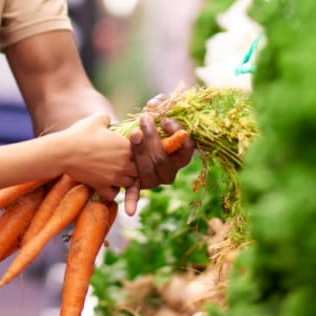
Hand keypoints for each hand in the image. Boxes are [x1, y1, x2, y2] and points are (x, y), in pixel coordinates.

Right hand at [60, 113, 136, 200]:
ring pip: (130, 183)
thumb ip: (107, 118)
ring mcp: (113, 177)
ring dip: (126, 179)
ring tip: (117, 173)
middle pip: (140, 170)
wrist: (63, 151)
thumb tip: (109, 120)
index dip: (139, 152)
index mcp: (126, 146)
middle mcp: (124, 163)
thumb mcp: (96, 120)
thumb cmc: (80, 134)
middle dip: (135, 167)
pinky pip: (114, 194)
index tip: (129, 149)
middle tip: (126, 163)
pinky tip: (107, 183)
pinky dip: (113, 191)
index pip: (143, 152)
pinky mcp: (102, 186)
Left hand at [124, 95, 195, 215]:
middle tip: (144, 121)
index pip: (186, 147)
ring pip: (149, 171)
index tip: (165, 120)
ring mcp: (155, 178)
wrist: (136, 130)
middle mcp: (171, 170)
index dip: (177, 134)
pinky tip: (130, 212)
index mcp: (182, 154)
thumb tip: (153, 105)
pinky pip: (136, 192)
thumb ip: (160, 103)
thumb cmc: (154, 117)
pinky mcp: (138, 181)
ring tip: (134, 135)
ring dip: (140, 154)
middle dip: (153, 140)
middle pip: (163, 159)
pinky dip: (133, 201)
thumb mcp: (160, 108)